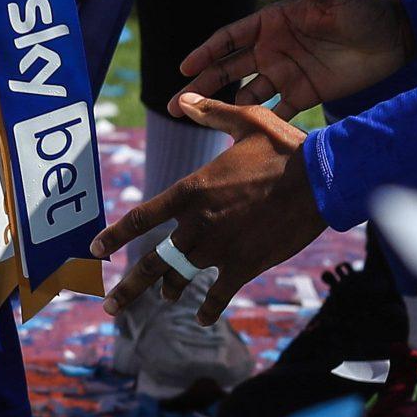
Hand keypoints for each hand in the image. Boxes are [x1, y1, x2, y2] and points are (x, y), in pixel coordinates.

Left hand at [90, 94, 324, 322]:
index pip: (140, 218)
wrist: (321, 180)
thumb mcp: (244, 121)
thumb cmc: (283, 147)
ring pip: (182, 278)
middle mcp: (197, 224)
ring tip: (165, 298)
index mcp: (190, 190)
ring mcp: (220, 248)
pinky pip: (218, 294)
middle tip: (110, 306)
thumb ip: (209, 113)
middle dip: (129, 288)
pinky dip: (208, 308)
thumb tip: (182, 98)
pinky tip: (202, 318)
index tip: (95, 250)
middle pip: (152, 263)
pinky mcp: (245, 265)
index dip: (114, 236)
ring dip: (169, 290)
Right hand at [177, 0, 412, 115]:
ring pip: (244, 93)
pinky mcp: (304, 95)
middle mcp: (272, 49)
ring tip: (196, 122)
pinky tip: (238, 139)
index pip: (230, 38)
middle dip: (200, 85)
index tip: (185, 67)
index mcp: (273, 23)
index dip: (206, 52)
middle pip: (228, 69)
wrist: (393, 40)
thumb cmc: (362, 9)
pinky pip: (275, 112)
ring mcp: (285, 74)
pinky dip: (257, 124)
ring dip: (221, 107)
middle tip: (173, 104)